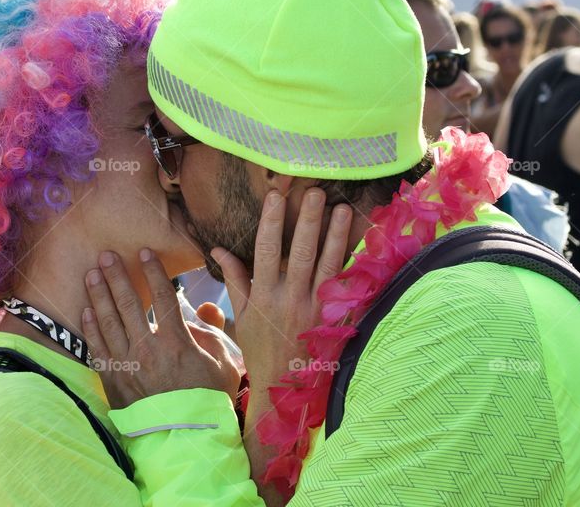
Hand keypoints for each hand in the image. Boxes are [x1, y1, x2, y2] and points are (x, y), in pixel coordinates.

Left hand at [81, 249, 240, 408]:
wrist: (187, 439)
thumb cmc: (209, 401)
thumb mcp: (223, 363)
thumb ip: (212, 332)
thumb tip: (205, 308)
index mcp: (177, 342)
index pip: (162, 297)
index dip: (154, 272)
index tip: (144, 252)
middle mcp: (148, 350)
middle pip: (129, 304)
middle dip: (117, 276)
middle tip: (106, 256)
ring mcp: (127, 367)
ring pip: (108, 323)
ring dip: (99, 296)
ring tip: (92, 274)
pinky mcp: (114, 383)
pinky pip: (97, 349)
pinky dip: (90, 328)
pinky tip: (85, 311)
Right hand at [211, 188, 352, 391]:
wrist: (285, 387)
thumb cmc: (260, 349)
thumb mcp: (242, 315)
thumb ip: (234, 279)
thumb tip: (217, 249)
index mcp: (263, 297)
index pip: (265, 251)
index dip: (270, 222)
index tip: (275, 196)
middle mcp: (290, 300)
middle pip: (300, 253)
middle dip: (307, 221)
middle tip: (314, 192)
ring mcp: (315, 309)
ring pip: (327, 266)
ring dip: (336, 236)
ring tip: (341, 209)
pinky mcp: (334, 318)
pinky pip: (345, 287)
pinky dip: (353, 265)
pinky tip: (362, 243)